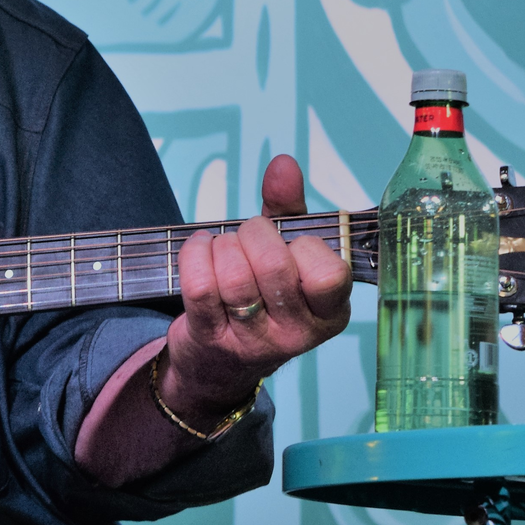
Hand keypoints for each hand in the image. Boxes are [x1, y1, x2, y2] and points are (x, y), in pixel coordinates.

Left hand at [161, 154, 350, 423]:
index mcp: (330, 312)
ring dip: (222, 246)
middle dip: (253, 234)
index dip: (301, 245)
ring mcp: (253, 341)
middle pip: (274, 266)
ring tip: (222, 246)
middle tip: (248, 237)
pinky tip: (200, 248)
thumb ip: (289, 207)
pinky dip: (194, 255)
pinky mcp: (211, 340)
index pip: (327, 272)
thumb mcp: (286, 253)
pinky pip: (199, 287)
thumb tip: (283, 163)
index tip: (290, 244)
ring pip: (234, 277)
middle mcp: (297, 334)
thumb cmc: (262, 295)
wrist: (219, 361)